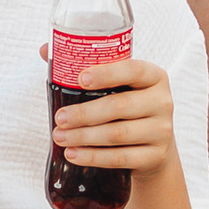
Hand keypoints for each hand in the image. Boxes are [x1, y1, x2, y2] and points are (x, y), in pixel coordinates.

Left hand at [50, 56, 176, 177]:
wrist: (153, 147)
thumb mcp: (117, 87)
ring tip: (59, 137)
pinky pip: (121, 158)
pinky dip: (93, 157)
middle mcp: (163, 102)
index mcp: (154, 76)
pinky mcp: (156, 156)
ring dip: (84, 136)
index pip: (133, 70)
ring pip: (117, 134)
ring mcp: (162, 131)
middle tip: (59, 118)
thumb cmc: (126, 109)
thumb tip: (45, 50)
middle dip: (84, 113)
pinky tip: (73, 154)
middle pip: (120, 106)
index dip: (107, 74)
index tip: (79, 79)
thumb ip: (86, 67)